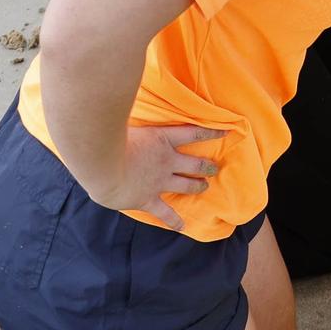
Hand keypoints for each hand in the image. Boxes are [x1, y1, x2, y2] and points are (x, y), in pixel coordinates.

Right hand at [89, 124, 223, 232]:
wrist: (104, 166)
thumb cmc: (109, 139)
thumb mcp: (127, 121)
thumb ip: (134, 117)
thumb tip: (127, 103)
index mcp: (162, 139)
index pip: (194, 132)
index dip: (211, 132)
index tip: (226, 132)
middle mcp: (166, 160)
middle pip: (194, 163)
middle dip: (206, 166)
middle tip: (214, 168)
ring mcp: (159, 181)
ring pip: (186, 184)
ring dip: (197, 186)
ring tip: (205, 187)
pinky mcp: (148, 199)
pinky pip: (165, 212)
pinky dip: (173, 220)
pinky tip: (181, 226)